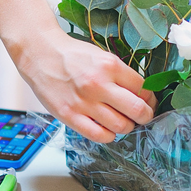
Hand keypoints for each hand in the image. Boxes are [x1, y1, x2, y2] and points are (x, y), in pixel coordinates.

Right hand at [13, 31, 156, 142]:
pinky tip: (106, 128)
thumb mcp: (102, 56)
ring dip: (126, 127)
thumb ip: (121, 75)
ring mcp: (84, 102)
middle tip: (142, 117)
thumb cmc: (72, 55)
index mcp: (110, 66)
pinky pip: (99, 135)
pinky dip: (108, 135)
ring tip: (121, 121)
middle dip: (145, 116)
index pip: (143, 89)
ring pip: (120, 126)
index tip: (149, 103)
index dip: (150, 100)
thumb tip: (141, 95)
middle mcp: (99, 84)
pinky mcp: (70, 115)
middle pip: (137, 110)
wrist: (40, 54)